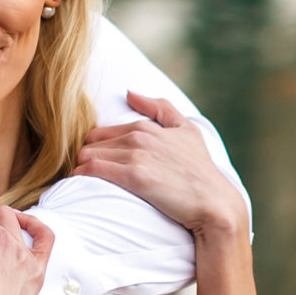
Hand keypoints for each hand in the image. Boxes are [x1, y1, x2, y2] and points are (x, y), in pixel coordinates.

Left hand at [75, 92, 247, 240]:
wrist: (214, 201)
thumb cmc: (200, 169)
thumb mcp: (187, 130)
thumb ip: (160, 108)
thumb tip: (130, 93)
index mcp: (146, 126)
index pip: (101, 133)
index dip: (96, 151)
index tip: (97, 167)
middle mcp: (138, 137)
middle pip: (90, 144)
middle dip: (86, 159)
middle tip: (88, 178)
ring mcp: (136, 155)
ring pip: (87, 156)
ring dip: (81, 170)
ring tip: (84, 185)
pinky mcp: (134, 176)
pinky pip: (92, 170)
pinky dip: (82, 177)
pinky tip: (84, 187)